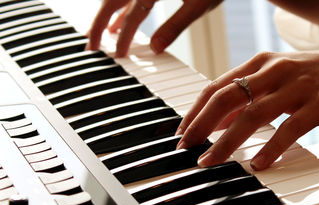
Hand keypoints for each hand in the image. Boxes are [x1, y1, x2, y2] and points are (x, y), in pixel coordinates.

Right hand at [86, 0, 222, 56]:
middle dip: (98, 25)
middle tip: (91, 47)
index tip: (118, 56)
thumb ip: (176, 26)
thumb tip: (155, 48)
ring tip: (101, 33)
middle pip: (111, 1)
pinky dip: (121, 8)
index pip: (132, 17)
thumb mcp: (199, 5)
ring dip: (106, 14)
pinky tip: (119, 19)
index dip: (124, 38)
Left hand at [176, 48, 318, 169]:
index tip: (181, 131)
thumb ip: (249, 96)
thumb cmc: (318, 76)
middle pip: (226, 98)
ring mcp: (296, 86)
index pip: (217, 86)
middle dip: (200, 125)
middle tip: (185, 147)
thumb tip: (219, 121)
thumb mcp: (279, 78)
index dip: (195, 110)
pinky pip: (290, 128)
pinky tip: (259, 165)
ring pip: (252, 115)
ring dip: (226, 141)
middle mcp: (274, 71)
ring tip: (210, 161)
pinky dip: (272, 147)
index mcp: (261, 63)